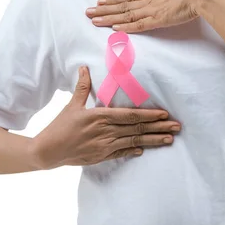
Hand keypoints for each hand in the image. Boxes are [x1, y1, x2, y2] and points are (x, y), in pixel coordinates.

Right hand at [29, 66, 180, 168]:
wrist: (48, 151)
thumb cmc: (59, 126)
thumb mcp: (72, 105)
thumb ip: (82, 87)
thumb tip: (84, 67)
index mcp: (99, 117)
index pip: (130, 116)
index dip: (149, 115)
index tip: (164, 114)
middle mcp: (105, 132)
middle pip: (137, 129)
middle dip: (159, 128)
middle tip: (177, 127)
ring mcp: (104, 146)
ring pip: (134, 142)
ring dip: (153, 141)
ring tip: (169, 139)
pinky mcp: (101, 157)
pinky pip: (121, 153)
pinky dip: (133, 151)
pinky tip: (145, 149)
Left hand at [86, 0, 212, 32]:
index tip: (101, 1)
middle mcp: (150, 0)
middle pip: (122, 5)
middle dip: (104, 9)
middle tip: (88, 12)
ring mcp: (153, 10)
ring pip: (126, 15)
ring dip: (109, 18)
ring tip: (94, 20)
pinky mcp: (159, 19)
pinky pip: (139, 25)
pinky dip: (126, 27)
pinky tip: (114, 29)